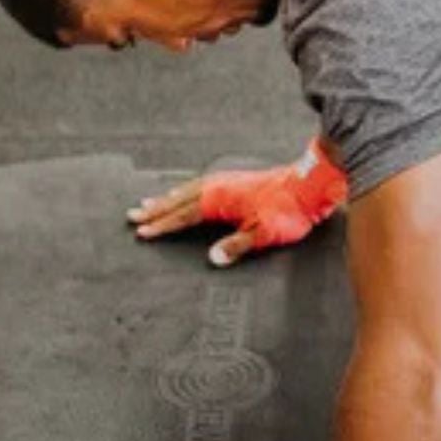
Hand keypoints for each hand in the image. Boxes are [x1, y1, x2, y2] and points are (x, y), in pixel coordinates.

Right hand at [127, 138, 346, 266]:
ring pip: (186, 191)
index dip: (162, 225)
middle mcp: (217, 187)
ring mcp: (224, 181)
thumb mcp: (263, 234)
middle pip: (178, 200)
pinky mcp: (233, 182)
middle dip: (155, 209)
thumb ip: (236, 246)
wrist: (308, 185)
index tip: (142, 232)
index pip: (183, 215)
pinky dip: (183, 192)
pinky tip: (183, 194)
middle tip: (132, 215)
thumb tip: (213, 259)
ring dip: (166, 199)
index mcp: (218, 199)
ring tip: (147, 203)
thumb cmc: (288, 210)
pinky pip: (198, 186)